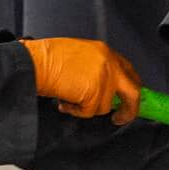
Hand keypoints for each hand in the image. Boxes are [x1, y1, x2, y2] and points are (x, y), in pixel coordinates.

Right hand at [22, 38, 141, 125]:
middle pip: (133, 91)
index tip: (128, 98)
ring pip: (104, 106)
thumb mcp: (79, 54)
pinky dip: (76, 111)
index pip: (128, 71)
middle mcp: (109, 63)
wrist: (35, 62)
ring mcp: (104, 79)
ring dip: (86, 108)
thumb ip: (95, 68)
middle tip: (121, 118)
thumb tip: (102, 87)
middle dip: (130, 109)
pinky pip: (89, 112)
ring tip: (68, 98)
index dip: (129, 87)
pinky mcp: (94, 93)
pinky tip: (64, 102)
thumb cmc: (47, 58)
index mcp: (105, 52)